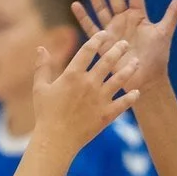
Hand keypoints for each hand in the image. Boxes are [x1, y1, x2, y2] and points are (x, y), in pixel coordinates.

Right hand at [30, 29, 139, 153]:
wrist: (55, 140)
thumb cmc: (45, 114)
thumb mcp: (40, 88)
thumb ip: (42, 67)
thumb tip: (40, 48)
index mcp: (72, 74)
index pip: (88, 50)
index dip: (97, 39)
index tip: (104, 34)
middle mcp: (89, 83)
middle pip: (107, 61)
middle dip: (118, 49)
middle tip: (125, 43)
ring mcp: (100, 99)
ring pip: (119, 79)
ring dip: (129, 69)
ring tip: (136, 62)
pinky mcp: (107, 114)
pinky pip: (123, 103)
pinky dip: (131, 97)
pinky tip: (137, 92)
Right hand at [72, 0, 176, 91]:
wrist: (146, 80)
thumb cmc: (157, 58)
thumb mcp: (164, 32)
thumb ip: (172, 13)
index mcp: (139, 15)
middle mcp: (124, 20)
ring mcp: (113, 30)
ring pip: (101, 7)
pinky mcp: (103, 43)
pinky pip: (91, 28)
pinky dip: (83, 17)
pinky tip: (76, 5)